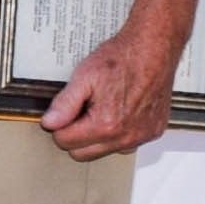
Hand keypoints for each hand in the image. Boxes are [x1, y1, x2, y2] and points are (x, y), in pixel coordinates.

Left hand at [39, 16, 178, 162]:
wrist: (153, 50)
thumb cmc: (123, 59)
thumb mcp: (84, 76)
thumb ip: (64, 104)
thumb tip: (50, 123)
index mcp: (106, 125)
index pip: (65, 142)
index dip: (58, 126)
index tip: (62, 113)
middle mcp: (126, 136)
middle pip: (83, 153)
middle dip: (75, 135)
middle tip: (79, 111)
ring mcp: (141, 136)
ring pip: (104, 151)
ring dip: (96, 137)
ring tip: (100, 109)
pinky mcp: (153, 133)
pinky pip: (126, 144)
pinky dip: (117, 134)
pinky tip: (117, 113)